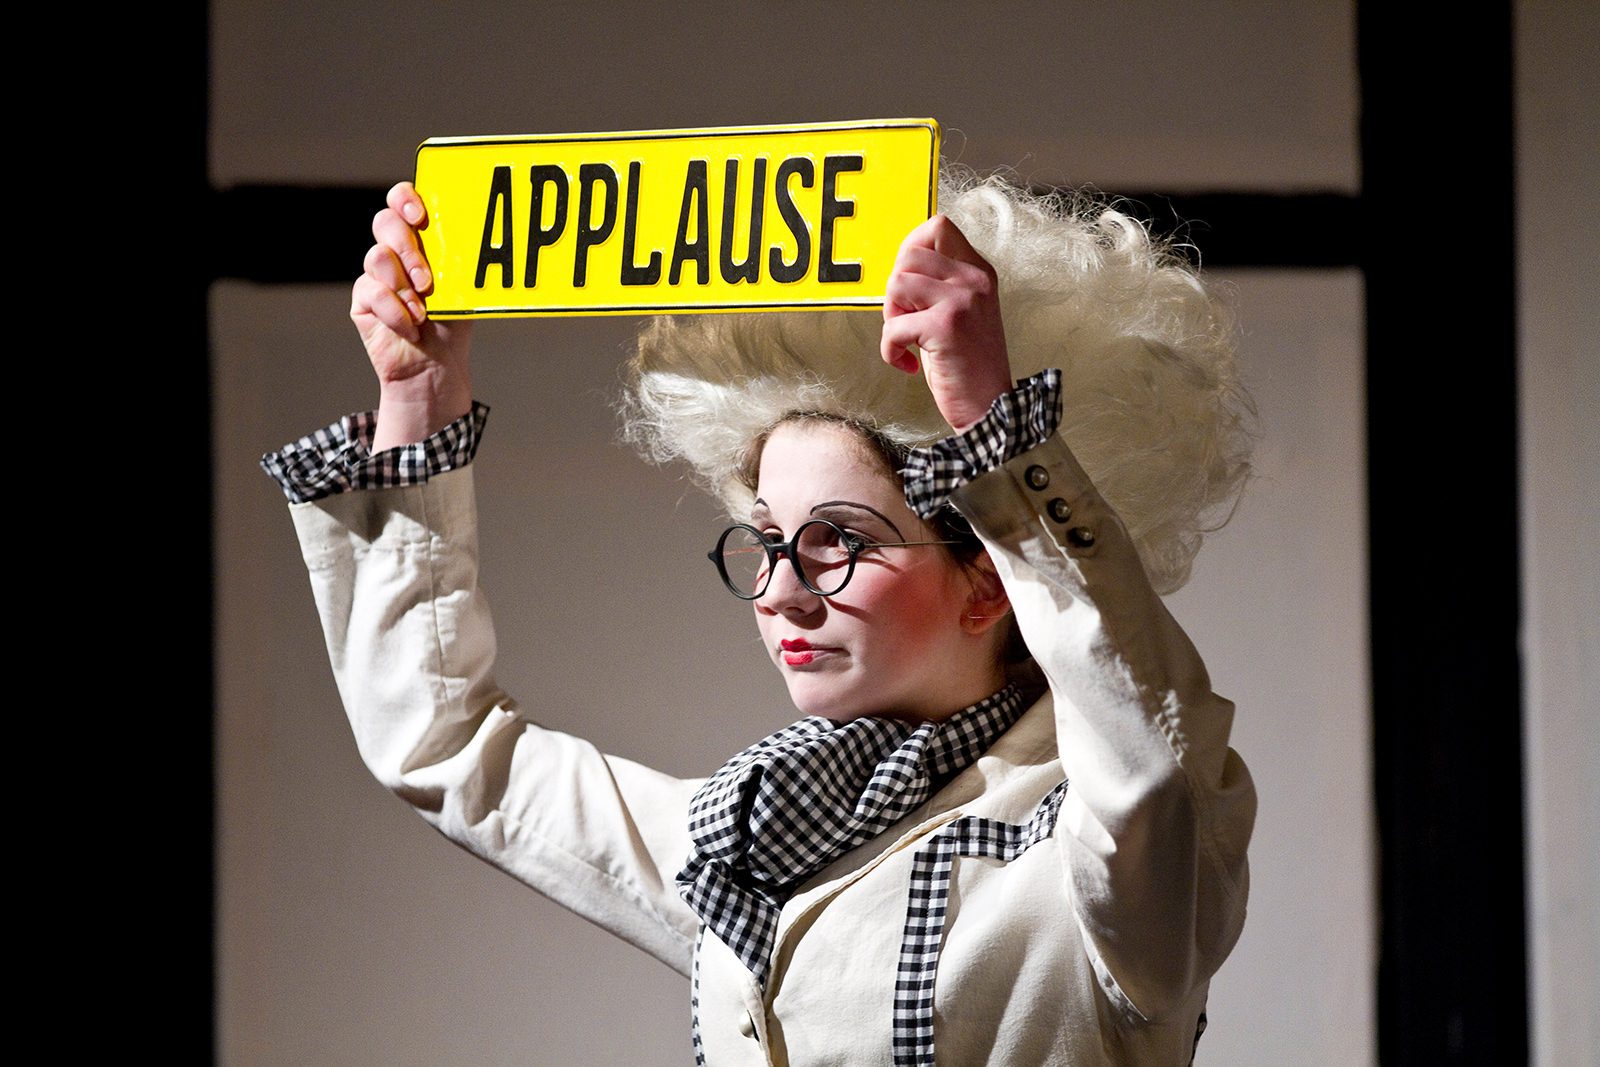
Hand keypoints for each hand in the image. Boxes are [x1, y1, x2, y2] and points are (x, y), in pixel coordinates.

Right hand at [352, 181, 474, 449]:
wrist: (436, 366)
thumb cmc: (452, 323)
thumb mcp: (462, 289)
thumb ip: (458, 262)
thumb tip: (473, 237)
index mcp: (419, 239)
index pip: (402, 201)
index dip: (405, 199)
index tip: (421, 215)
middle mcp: (395, 251)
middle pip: (385, 222)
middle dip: (407, 247)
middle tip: (427, 279)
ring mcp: (376, 274)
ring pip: (377, 257)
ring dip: (403, 285)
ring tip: (423, 310)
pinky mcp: (364, 299)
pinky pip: (372, 292)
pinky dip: (395, 311)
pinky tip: (411, 326)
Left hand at [880, 214, 1013, 431]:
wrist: (991, 408)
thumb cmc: (969, 365)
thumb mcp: (963, 312)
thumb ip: (939, 285)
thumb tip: (900, 266)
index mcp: (978, 271)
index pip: (938, 226)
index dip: (910, 247)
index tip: (907, 283)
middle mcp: (973, 279)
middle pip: (910, 254)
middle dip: (895, 288)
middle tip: (904, 320)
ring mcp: (961, 300)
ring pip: (897, 283)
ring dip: (890, 317)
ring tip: (907, 340)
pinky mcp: (946, 326)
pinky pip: (893, 327)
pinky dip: (890, 350)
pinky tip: (907, 364)